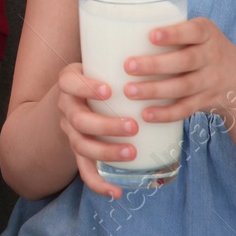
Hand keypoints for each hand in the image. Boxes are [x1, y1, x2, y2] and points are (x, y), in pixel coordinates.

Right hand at [54, 62, 137, 198]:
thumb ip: (123, 59)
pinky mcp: (78, 151)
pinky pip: (84, 170)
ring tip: (131, 153)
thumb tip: (169, 42)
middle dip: (105, 125)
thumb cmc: (99, 76)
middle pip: (78, 119)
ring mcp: (71, 131)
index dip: (85, 88)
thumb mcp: (101, 63)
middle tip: (132, 126)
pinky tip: (117, 193)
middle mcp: (67, 107)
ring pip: (81, 145)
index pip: (69, 82)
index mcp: (70, 83)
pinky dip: (98, 184)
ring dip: (106, 152)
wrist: (74, 99)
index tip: (109, 90)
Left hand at [123, 16, 235, 125]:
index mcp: (206, 33)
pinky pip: (186, 109)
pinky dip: (166, 113)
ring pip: (183, 87)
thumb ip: (169, 29)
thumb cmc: (201, 48)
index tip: (151, 35)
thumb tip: (115, 28)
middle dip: (155, 65)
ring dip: (155, 90)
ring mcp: (210, 81)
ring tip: (129, 91)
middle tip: (128, 66)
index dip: (174, 34)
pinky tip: (146, 115)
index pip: (193, 31)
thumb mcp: (197, 32)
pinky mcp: (206, 101)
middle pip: (185, 61)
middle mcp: (211, 56)